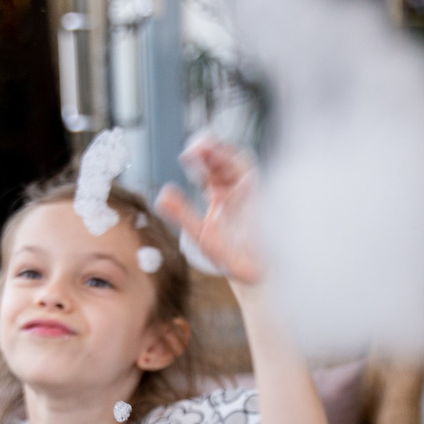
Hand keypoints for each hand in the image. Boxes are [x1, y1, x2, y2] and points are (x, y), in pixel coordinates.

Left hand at [154, 135, 263, 283]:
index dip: (200, 156)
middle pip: (225, 158)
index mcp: (221, 195)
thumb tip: (161, 195)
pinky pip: (253, 176)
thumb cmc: (232, 257)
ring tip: (207, 150)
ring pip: (239, 162)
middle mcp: (237, 189)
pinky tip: (226, 162)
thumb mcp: (201, 234)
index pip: (210, 168)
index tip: (187, 155)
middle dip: (212, 148)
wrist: (256, 275)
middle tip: (196, 148)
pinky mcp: (262, 197)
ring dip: (224, 153)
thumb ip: (182, 214)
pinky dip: (239, 165)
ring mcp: (251, 192)